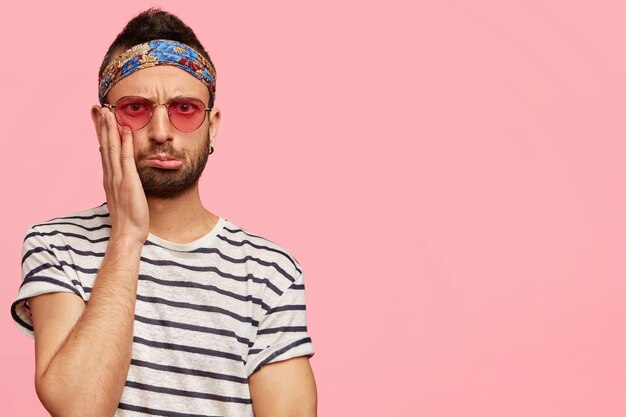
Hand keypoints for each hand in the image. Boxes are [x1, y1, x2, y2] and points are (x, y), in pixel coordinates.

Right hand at [94, 107, 148, 243]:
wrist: (128, 234)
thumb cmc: (129, 218)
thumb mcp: (123, 196)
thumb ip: (121, 183)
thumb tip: (120, 173)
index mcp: (109, 178)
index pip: (103, 150)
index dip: (100, 133)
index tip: (97, 117)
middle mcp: (110, 175)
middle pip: (103, 145)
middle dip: (101, 125)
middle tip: (98, 106)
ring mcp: (118, 178)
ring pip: (111, 148)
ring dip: (109, 129)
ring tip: (107, 111)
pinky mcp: (128, 182)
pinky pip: (126, 158)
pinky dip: (125, 143)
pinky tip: (125, 129)